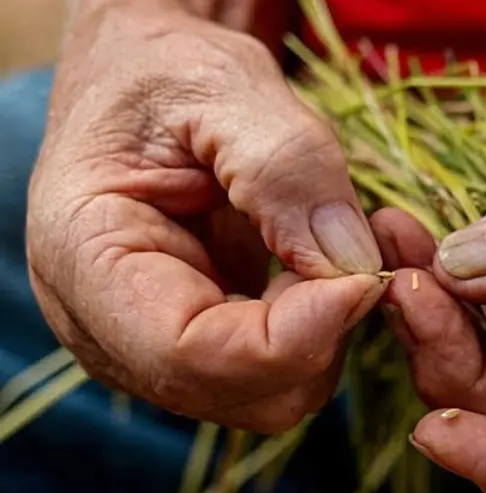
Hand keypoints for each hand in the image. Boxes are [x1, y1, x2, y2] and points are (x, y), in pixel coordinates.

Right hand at [27, 1, 382, 431]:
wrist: (146, 80)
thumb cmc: (165, 72)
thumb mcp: (224, 88)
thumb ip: (285, 169)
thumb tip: (353, 266)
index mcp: (86, 258)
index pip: (190, 355)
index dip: (296, 334)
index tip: (366, 278)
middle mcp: (111, 328)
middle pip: (244, 392)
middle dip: (322, 332)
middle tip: (353, 244)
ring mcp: (159, 347)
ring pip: (276, 394)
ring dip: (331, 331)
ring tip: (334, 241)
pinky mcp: (207, 343)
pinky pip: (286, 370)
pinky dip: (328, 328)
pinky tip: (327, 263)